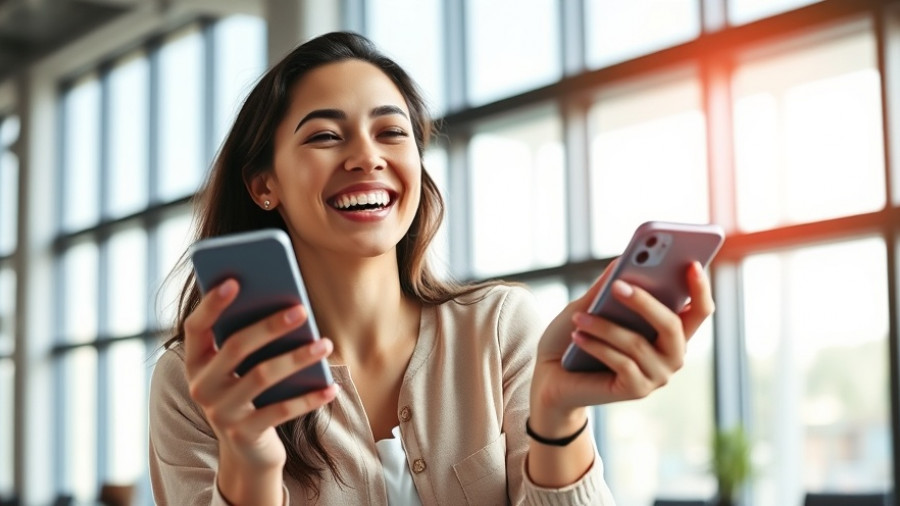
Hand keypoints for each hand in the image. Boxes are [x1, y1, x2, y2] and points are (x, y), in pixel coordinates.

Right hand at [183, 278, 338, 475]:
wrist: (247, 453)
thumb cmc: (250, 395)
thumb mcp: (243, 369)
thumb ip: (251, 339)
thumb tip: (286, 303)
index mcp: (196, 363)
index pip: (195, 327)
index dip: (211, 304)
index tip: (234, 280)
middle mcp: (201, 387)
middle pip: (235, 347)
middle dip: (270, 326)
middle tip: (301, 310)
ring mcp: (220, 412)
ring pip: (261, 376)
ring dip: (297, 357)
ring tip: (326, 343)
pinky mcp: (244, 434)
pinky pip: (281, 412)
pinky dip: (309, 398)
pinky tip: (331, 387)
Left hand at [529, 259, 714, 429]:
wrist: (552, 376)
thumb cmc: (575, 335)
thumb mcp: (589, 305)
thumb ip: (608, 286)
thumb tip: (624, 259)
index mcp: (669, 329)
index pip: (698, 310)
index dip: (700, 288)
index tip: (691, 264)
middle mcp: (672, 353)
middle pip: (673, 325)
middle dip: (645, 303)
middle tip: (618, 285)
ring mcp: (658, 375)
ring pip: (638, 343)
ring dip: (605, 327)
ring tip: (580, 317)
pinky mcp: (638, 390)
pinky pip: (621, 363)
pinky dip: (597, 346)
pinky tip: (578, 337)